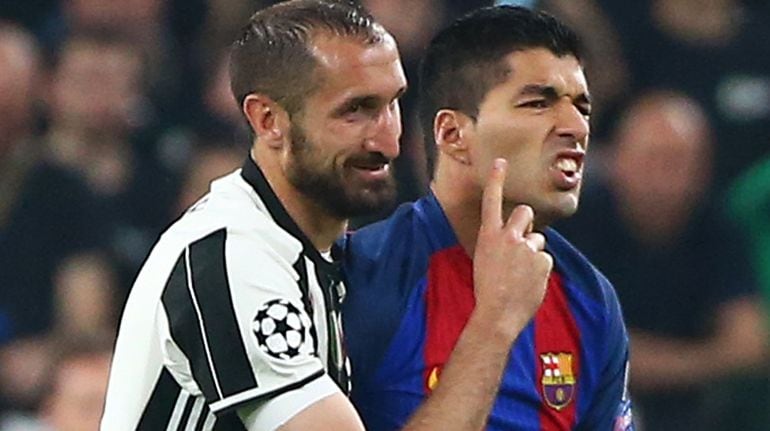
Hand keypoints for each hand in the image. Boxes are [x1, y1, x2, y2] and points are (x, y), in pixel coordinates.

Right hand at [471, 158, 551, 340]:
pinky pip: (545, 260)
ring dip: (532, 253)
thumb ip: (498, 244)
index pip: (492, 200)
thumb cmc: (486, 289)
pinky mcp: (542, 261)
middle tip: (522, 240)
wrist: (497, 313)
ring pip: (537, 240)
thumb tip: (516, 239)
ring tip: (520, 275)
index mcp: (488, 235)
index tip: (501, 162)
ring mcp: (526, 248)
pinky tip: (529, 283)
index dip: (496, 179)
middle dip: (527, 222)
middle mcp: (508, 236)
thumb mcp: (483, 260)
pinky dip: (539, 271)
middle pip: (525, 213)